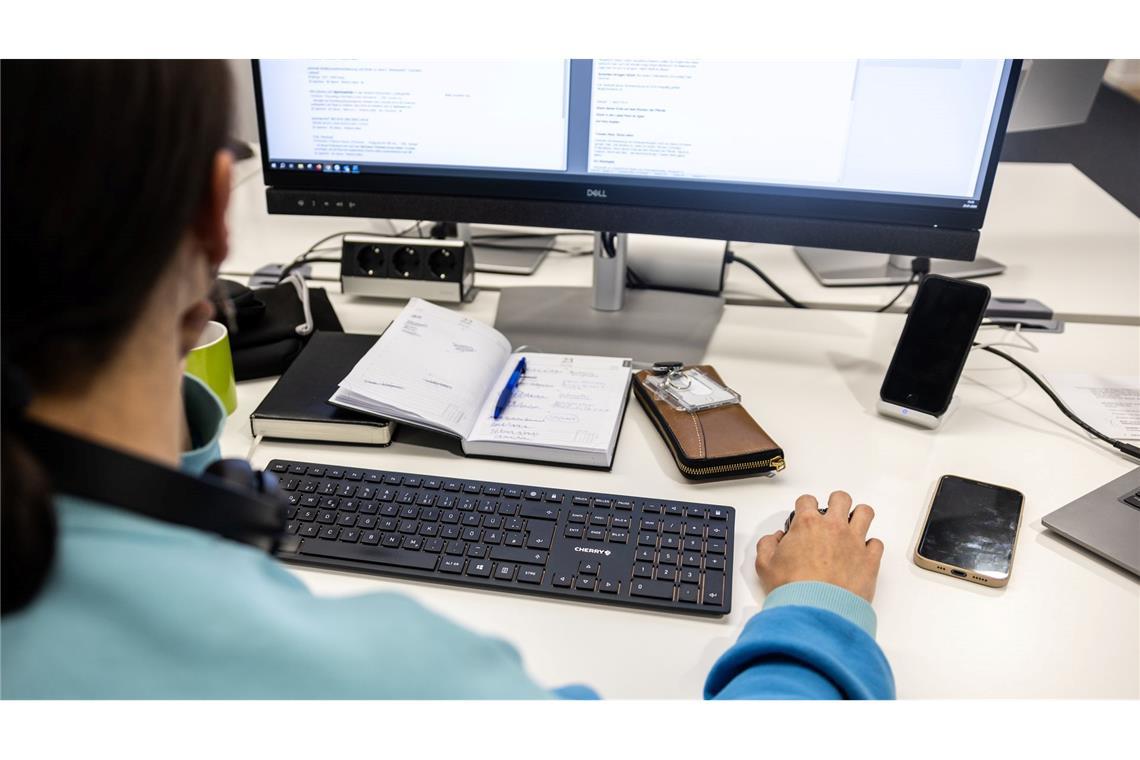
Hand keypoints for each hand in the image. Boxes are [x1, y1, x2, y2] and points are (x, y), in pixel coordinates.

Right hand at [755, 491, 884, 601]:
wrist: (816, 611)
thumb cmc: (792, 589)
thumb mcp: (764, 565)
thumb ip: (767, 545)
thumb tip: (775, 539)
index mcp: (807, 525)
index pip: (807, 500)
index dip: (805, 506)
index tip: (805, 515)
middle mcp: (833, 527)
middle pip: (841, 498)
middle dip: (836, 503)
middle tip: (831, 516)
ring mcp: (854, 542)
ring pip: (865, 513)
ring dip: (859, 516)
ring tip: (852, 527)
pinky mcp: (870, 560)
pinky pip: (876, 543)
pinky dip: (870, 546)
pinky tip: (862, 553)